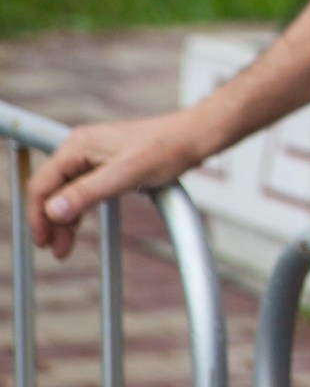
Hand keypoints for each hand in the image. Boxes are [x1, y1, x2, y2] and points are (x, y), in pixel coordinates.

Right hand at [27, 110, 219, 257]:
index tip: (43, 241)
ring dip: (64, 218)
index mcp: (79, 145)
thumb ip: (88, 192)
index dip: (38, 215)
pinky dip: (79, 209)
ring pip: (66, 192)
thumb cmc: (167, 148)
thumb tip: (54, 210)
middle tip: (56, 250)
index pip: (42, 184)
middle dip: (51, 221)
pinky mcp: (107, 164)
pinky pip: (82, 189)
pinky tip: (78, 226)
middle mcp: (81, 148)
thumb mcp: (126, 174)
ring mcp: (93, 155)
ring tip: (65, 246)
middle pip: (51, 190)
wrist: (195, 137)